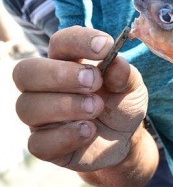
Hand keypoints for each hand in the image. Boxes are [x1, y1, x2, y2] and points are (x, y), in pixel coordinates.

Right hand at [14, 26, 148, 171]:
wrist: (126, 139)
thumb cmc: (122, 104)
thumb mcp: (132, 87)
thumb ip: (125, 75)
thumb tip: (117, 63)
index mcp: (68, 64)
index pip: (60, 43)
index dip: (79, 41)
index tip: (105, 46)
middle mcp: (46, 88)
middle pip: (26, 71)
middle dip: (60, 74)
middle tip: (94, 82)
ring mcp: (42, 118)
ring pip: (27, 107)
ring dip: (65, 105)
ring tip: (96, 108)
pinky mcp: (45, 146)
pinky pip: (37, 143)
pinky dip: (65, 136)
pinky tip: (89, 131)